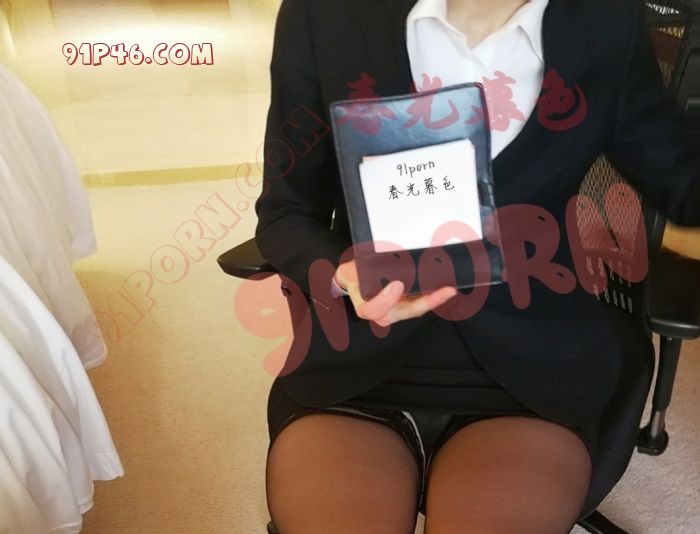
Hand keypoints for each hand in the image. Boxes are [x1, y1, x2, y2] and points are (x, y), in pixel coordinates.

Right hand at [334, 259, 457, 327]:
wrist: (356, 280)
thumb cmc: (353, 277)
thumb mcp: (348, 272)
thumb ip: (354, 271)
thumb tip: (370, 260)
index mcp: (367, 308)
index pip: (375, 310)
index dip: (386, 300)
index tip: (396, 285)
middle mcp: (385, 313)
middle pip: (407, 312)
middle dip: (427, 302)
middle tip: (444, 291)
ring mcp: (399, 309)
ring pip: (418, 308)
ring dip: (436, 299)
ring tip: (449, 289)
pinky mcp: (409, 303)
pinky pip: (422, 301)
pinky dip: (434, 295)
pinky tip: (446, 286)